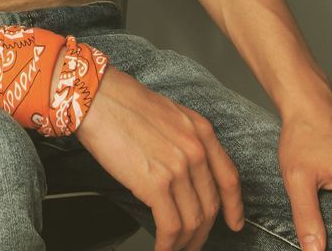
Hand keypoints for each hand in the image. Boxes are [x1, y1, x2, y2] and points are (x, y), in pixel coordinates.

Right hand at [76, 66, 245, 250]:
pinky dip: (168, 245)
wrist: (97, 97)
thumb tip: (185, 171)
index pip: (229, 177)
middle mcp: (195, 149)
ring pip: (192, 221)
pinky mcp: (156, 184)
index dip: (234, 206)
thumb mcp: (169, 113)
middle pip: (210, 206)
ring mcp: (178, 168)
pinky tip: (161, 248)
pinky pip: (170, 227)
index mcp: (200, 131)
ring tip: (175, 248)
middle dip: (203, 232)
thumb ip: (185, 140)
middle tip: (193, 242)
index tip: (234, 222)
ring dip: (185, 243)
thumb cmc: (123, 102)